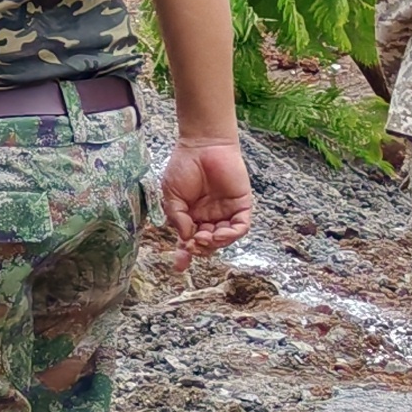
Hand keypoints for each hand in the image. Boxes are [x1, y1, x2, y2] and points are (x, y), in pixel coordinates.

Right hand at [160, 136, 255, 255]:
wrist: (202, 145)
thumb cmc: (183, 166)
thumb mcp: (171, 194)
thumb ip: (177, 216)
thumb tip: (185, 237)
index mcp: (191, 215)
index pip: (189, 239)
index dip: (184, 253)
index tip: (178, 266)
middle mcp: (209, 217)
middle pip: (208, 243)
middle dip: (200, 248)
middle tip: (193, 245)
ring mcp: (225, 213)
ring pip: (224, 238)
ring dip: (215, 243)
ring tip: (204, 238)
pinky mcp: (241, 206)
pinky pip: (240, 227)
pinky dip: (231, 234)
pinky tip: (219, 233)